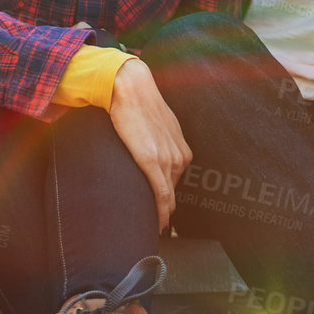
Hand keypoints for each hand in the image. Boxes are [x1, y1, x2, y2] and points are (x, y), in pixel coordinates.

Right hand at [108, 57, 191, 231]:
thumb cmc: (141, 105)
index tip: (164, 213)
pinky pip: (161, 195)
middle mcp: (179, 156)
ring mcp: (167, 159)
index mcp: (182, 149)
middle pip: (172, 192)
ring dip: (161, 212)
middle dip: (165, 207)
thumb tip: (153, 154)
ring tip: (153, 226)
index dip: (169, 200)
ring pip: (167, 197)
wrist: (131, 87)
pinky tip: (158, 225)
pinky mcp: (151, 161)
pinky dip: (161, 213)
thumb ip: (162, 144)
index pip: (176, 183)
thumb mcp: (161, 127)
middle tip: (156, 224)